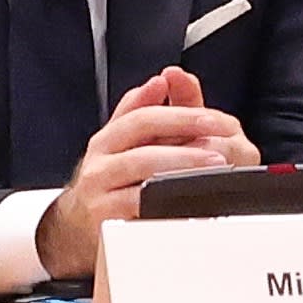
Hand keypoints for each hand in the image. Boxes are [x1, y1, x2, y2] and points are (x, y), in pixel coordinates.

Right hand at [37, 64, 262, 278]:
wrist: (81, 226)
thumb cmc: (117, 182)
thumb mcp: (135, 145)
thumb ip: (158, 110)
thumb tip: (171, 76)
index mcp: (111, 136)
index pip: (144, 113)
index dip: (179, 112)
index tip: (213, 118)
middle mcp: (101, 157)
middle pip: (141, 131)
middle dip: (184, 131)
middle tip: (221, 140)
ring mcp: (99, 186)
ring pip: (140, 165)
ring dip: (181, 161)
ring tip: (213, 164)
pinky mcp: (104, 217)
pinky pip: (137, 204)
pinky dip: (165, 197)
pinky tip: (189, 194)